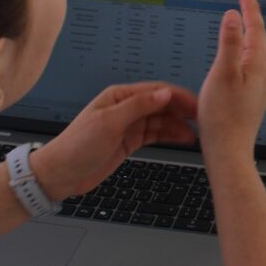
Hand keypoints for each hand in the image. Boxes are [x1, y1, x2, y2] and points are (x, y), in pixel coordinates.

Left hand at [31, 82, 197, 199]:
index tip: (197, 105)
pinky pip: (156, 134)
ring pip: (162, 120)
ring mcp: (129, 125)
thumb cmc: (77, 146)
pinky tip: (183, 138)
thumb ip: (138, 106)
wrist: (61, 174)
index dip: (178, 97)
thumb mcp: (108, 123)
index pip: (156, 91)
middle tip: (204, 119)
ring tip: (196, 133)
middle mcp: (126, 107)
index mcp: (119, 96)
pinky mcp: (131, 141)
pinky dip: (170, 135)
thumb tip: (164, 93)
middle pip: (162, 104)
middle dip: (183, 110)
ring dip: (179, 125)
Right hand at [197, 0, 265, 163]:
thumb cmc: (223, 116)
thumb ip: (230, 43)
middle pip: (260, 39)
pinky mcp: (252, 97)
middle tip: (246, 0)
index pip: (257, 28)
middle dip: (252, 19)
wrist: (228, 151)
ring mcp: (260, 87)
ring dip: (250, 35)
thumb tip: (234, 16)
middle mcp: (264, 75)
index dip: (250, 9)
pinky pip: (251, 65)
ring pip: (256, 52)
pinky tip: (238, 56)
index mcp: (258, 65)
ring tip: (244, 22)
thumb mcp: (223, 73)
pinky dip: (245, 52)